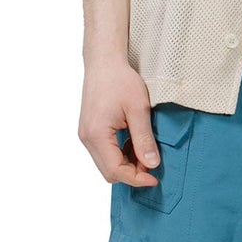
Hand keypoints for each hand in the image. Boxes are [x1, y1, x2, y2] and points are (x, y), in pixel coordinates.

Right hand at [79, 60, 161, 187]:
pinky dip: (120, 155)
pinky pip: (104, 153)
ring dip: (127, 164)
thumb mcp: (139, 109)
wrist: (104, 63)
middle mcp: (87, 138)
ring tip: (145, 151)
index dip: (136, 178)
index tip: (155, 178)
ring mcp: (86, 135)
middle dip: (132, 173)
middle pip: (108, 172)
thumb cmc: (120, 80)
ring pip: (106, 164)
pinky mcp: (90, 131)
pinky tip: (134, 143)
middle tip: (152, 164)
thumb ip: (144, 139)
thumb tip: (152, 164)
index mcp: (96, 134)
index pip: (115, 170)